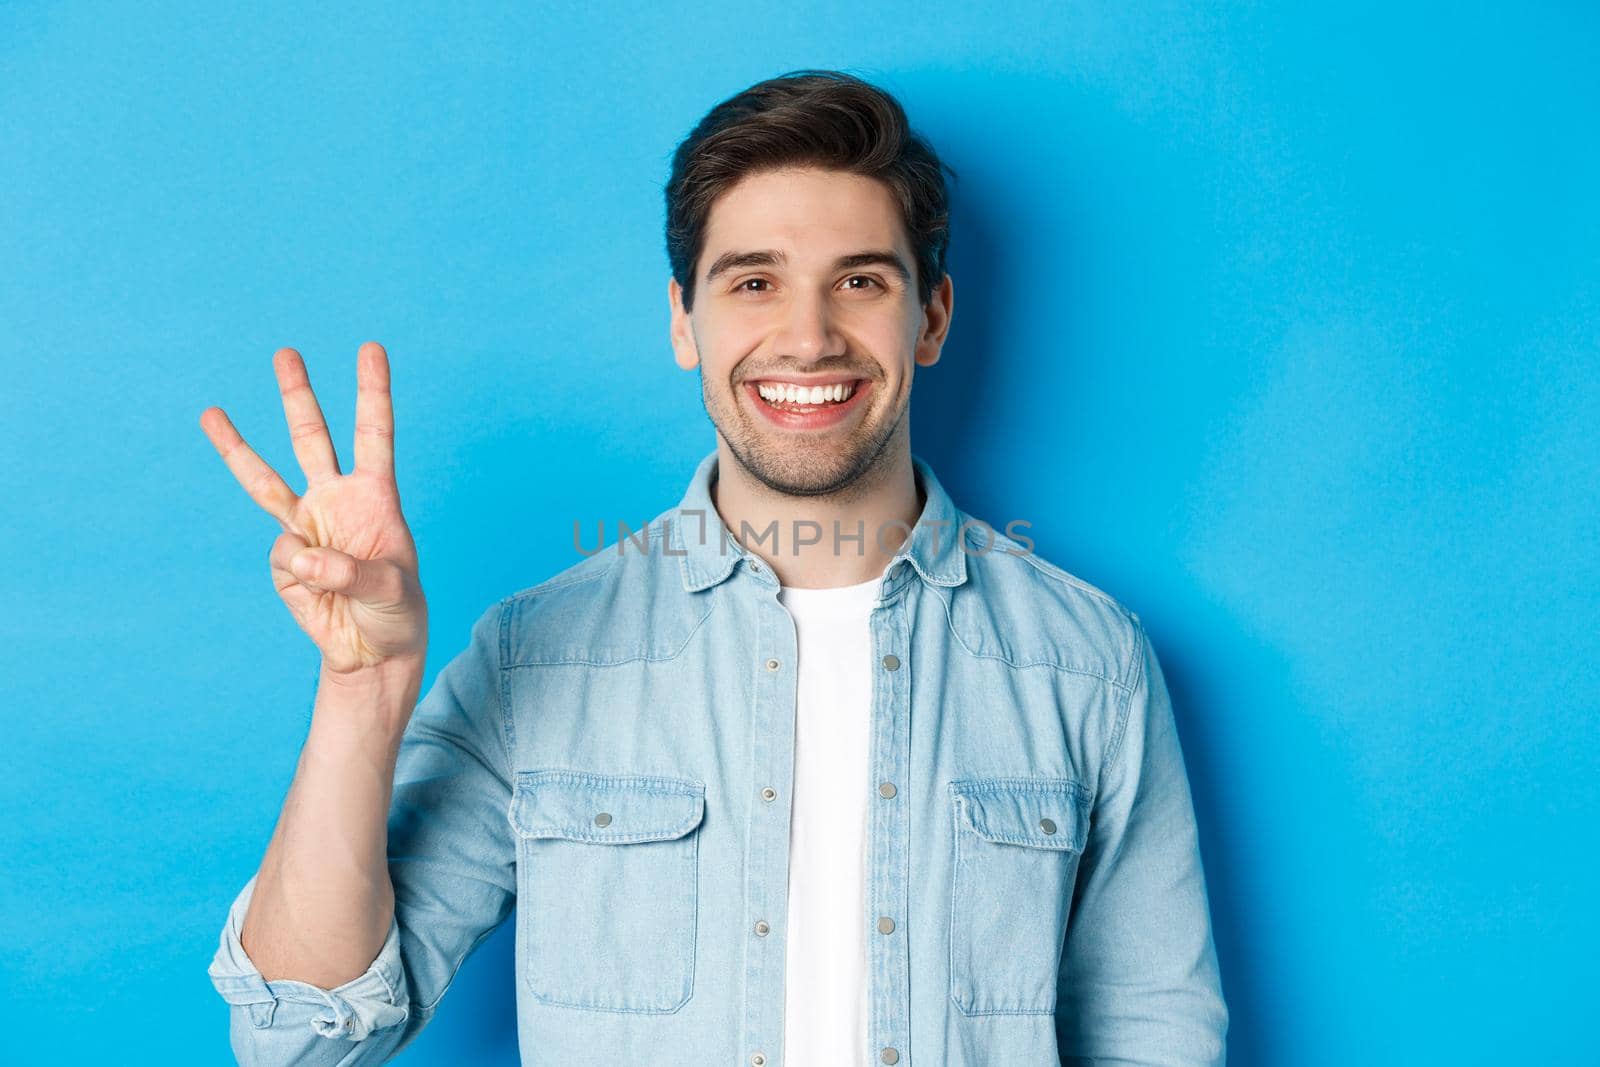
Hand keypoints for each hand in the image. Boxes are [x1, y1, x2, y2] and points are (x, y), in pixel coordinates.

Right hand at [200, 342, 427, 674]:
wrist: (372, 652)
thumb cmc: (396, 612)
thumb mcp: (392, 590)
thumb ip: (351, 571)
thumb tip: (300, 552)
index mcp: (375, 496)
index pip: (374, 435)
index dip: (373, 392)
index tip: (370, 348)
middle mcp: (336, 502)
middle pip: (312, 440)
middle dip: (298, 396)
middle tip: (285, 352)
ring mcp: (305, 528)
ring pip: (266, 481)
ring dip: (237, 447)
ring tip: (210, 413)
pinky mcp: (285, 562)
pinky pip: (284, 558)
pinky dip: (304, 575)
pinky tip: (322, 592)